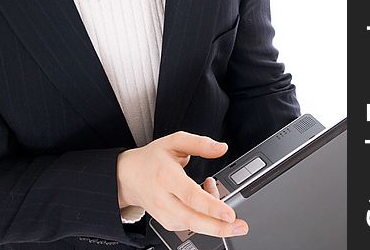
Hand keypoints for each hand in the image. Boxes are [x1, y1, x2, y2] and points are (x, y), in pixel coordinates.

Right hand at [117, 131, 248, 237]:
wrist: (129, 176)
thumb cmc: (152, 158)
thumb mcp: (174, 142)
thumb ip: (199, 143)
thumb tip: (221, 148)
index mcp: (166, 176)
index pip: (191, 196)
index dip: (212, 206)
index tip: (229, 213)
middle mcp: (164, 198)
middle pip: (193, 219)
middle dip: (220, 227)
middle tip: (240, 226)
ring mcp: (164, 214)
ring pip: (194, 225)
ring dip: (213, 215)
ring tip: (214, 192)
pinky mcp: (167, 223)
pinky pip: (191, 226)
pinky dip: (204, 217)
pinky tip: (205, 201)